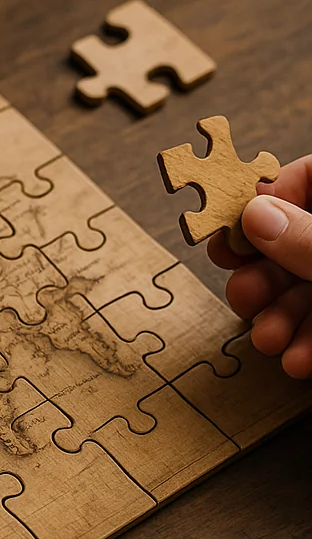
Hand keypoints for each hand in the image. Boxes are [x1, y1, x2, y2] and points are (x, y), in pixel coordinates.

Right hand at [209, 154, 311, 377]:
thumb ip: (307, 237)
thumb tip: (254, 216)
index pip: (309, 178)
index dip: (266, 202)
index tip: (233, 235)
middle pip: (295, 240)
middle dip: (263, 278)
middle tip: (243, 298)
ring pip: (305, 288)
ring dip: (279, 320)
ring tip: (269, 341)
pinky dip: (307, 343)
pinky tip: (297, 360)